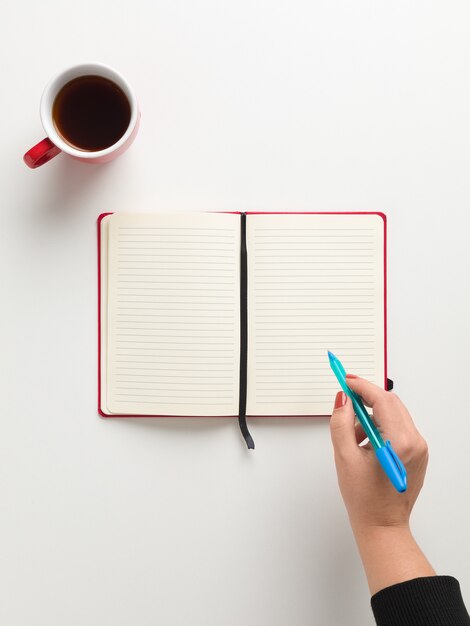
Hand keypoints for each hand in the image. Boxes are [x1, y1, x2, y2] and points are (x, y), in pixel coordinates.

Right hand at [330, 375, 428, 532]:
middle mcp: (416, 443)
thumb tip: (342, 400)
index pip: (382, 400)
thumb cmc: (365, 499)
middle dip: (366, 399)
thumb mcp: (344, 457)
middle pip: (391, 404)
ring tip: (353, 435)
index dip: (362, 387)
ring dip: (372, 415)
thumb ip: (341, 423)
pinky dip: (380, 427)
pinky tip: (364, 444)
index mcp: (400, 443)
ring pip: (394, 415)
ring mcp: (419, 449)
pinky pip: (398, 428)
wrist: (382, 526)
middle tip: (346, 400)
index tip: (346, 380)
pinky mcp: (417, 454)